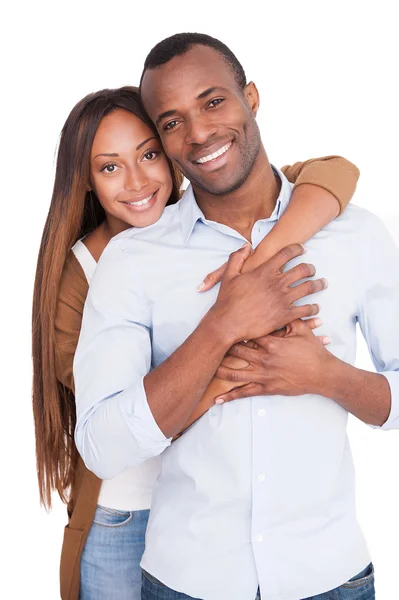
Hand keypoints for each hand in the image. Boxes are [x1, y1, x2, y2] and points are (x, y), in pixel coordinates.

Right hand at [207, 243, 326, 344]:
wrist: (229, 323)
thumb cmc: (227, 300)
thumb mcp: (228, 275)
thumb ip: (237, 258)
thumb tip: (246, 246)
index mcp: (265, 271)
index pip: (286, 254)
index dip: (297, 249)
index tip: (302, 249)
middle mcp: (277, 283)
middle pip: (302, 269)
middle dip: (310, 267)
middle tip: (312, 269)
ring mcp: (283, 299)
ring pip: (308, 288)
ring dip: (318, 284)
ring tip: (322, 284)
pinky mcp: (285, 315)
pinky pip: (306, 309)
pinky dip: (313, 308)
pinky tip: (316, 308)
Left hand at [214, 319, 334, 401]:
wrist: (323, 374)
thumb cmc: (313, 352)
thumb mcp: (302, 329)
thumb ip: (288, 316)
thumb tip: (279, 302)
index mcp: (271, 342)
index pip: (247, 333)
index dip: (233, 328)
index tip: (220, 323)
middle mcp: (264, 359)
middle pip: (236, 351)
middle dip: (221, 347)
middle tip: (207, 342)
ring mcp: (264, 375)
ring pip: (236, 373)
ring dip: (219, 371)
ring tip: (205, 369)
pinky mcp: (267, 388)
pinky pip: (245, 393)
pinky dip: (231, 396)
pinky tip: (218, 399)